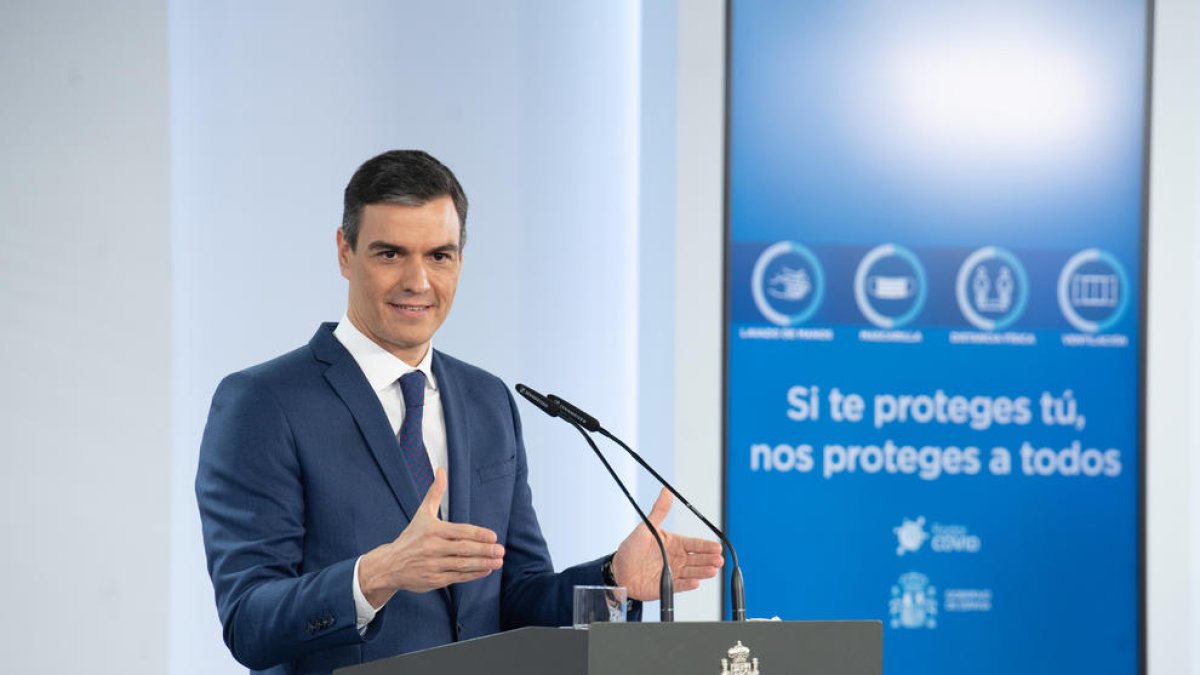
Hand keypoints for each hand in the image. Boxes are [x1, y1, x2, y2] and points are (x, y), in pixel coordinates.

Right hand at [358, 468, 504, 607]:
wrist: (389, 565)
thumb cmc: (411, 537)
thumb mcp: (422, 513)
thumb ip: (435, 492)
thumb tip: (441, 470)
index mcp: (432, 530)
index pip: (459, 531)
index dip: (478, 534)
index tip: (493, 536)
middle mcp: (432, 548)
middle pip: (463, 549)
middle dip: (484, 550)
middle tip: (501, 550)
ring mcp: (433, 565)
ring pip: (462, 564)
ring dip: (482, 563)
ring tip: (498, 561)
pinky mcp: (434, 580)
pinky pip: (457, 577)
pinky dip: (473, 574)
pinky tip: (486, 569)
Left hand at [611, 488, 723, 600]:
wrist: (618, 570)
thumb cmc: (632, 548)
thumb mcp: (646, 527)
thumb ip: (659, 511)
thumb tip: (666, 491)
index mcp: (674, 544)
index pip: (694, 544)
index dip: (706, 545)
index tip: (717, 546)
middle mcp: (676, 558)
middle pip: (697, 559)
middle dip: (709, 559)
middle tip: (718, 559)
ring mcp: (672, 572)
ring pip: (692, 572)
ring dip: (702, 571)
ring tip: (712, 570)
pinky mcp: (666, 586)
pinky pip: (679, 585)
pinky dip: (688, 584)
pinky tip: (696, 582)